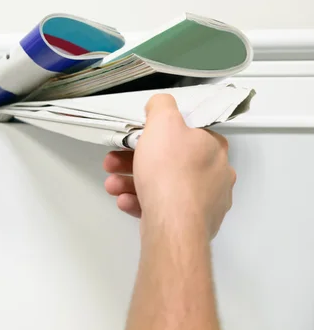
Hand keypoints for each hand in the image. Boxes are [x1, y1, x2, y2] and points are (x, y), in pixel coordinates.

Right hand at [103, 94, 235, 239]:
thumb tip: (160, 104)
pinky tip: (126, 201)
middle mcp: (215, 175)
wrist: (173, 225)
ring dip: (132, 182)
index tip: (135, 138)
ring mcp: (205, 202)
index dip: (156, 134)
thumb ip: (162, 106)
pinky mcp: (192, 224)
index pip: (186, 133)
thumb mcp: (163, 123)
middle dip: (135, 160)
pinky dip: (141, 202)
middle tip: (114, 162)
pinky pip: (163, 208)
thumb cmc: (171, 174)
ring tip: (113, 185)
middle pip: (169, 161)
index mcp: (213, 148)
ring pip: (163, 186)